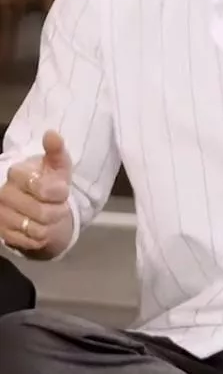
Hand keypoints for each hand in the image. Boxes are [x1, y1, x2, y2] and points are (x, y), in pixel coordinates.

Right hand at [0, 131, 72, 251]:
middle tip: (60, 205)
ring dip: (52, 224)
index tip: (63, 189)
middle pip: (41, 212)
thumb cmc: (50, 179)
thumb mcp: (58, 164)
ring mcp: (1, 215)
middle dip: (58, 210)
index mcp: (16, 173)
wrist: (39, 202)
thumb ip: (56, 150)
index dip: (60, 192)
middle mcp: (4, 194)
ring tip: (52, 214)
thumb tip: (51, 134)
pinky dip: (43, 236)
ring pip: (37, 229)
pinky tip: (43, 226)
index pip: (42, 188)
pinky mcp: (3, 234)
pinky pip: (31, 242)